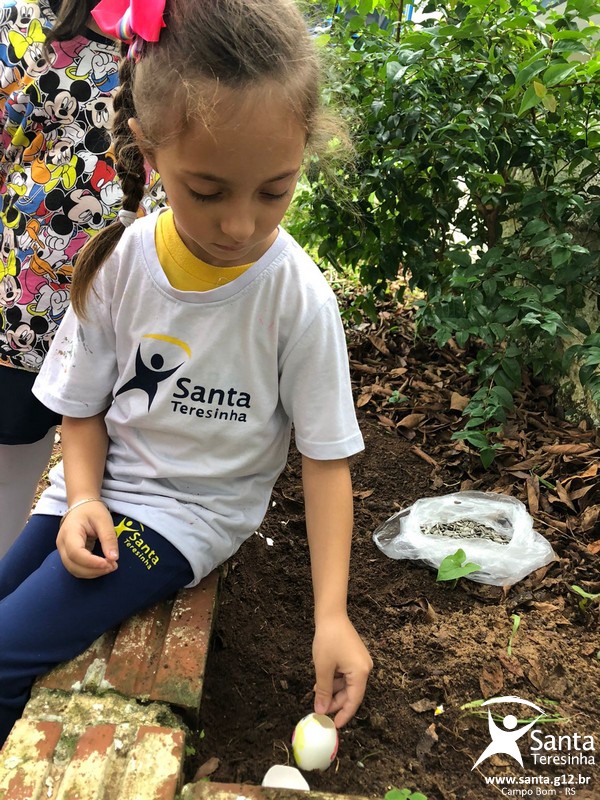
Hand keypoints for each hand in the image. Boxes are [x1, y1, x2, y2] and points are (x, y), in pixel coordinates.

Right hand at [56, 501, 118, 578]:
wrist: (81, 506)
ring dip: (92, 573)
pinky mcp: (68, 555)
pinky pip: (76, 568)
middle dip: (94, 570)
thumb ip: (108, 538)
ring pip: (74, 569)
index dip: (91, 562)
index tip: (108, 563)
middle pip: (73, 565)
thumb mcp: (104, 520)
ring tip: (110, 566)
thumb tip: (114, 558)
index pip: (75, 552)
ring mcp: (63, 551)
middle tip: (113, 566)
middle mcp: (62, 544)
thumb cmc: (92, 511)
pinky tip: (103, 566)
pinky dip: (90, 571)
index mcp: (69, 532)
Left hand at [312, 613, 372, 727]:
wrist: (331, 615)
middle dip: (335, 701)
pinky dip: (335, 679)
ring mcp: (360, 662)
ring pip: (347, 684)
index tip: (334, 726)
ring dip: (333, 690)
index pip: (354, 701)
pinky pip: (346, 675)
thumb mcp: (323, 668)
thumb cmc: (328, 640)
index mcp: (361, 673)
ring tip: (318, 691)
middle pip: (351, 693)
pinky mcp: (355, 657)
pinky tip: (322, 681)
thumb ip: (324, 691)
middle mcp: (364, 668)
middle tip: (320, 708)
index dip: (344, 714)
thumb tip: (321, 711)